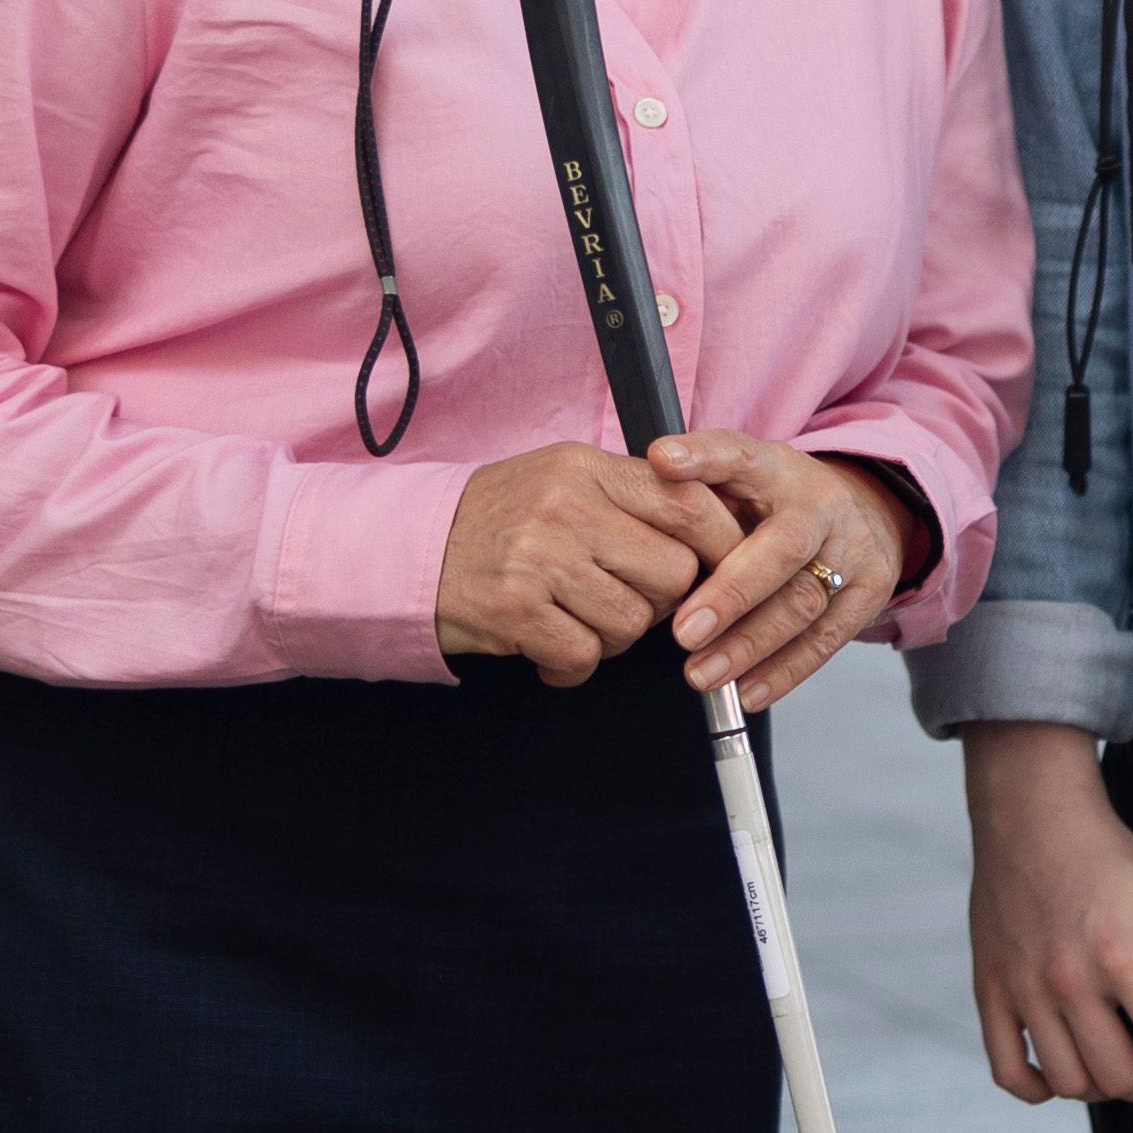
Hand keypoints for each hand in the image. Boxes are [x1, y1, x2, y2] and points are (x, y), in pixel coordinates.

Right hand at [435, 441, 710, 685]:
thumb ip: (630, 494)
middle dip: (662, 601)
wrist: (408, 549)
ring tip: (579, 621)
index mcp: (587, 468)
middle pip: (673, 572)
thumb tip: (712, 521)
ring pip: (633, 622)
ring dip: (614, 637)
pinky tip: (550, 646)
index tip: (724, 569)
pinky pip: (584, 655)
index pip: (689, 503)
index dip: (722, 544)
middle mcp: (566, 508)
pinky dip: (572, 664)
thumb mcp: (562, 480)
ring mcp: (540, 559)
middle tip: (627, 600)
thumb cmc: (496, 519)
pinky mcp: (515, 610)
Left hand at [652, 433, 911, 714]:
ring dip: (748, 645)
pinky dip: (784, 671)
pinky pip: (826, 639)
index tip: (661, 460)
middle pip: (782, 548)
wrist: (863, 514)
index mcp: (776, 466)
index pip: (738, 454)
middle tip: (684, 633)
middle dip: (731, 594)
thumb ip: (696, 498)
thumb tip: (636, 521)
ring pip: (802, 602)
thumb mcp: (740, 484)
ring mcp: (852, 548)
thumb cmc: (777, 506)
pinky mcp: (870, 593)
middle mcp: (819, 503)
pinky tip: (747, 691)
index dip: (701, 457)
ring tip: (701, 674)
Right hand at [965, 722, 1132, 1103]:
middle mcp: (1069, 977)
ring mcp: (1024, 987)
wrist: (1031, 813)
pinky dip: (1037, 1088)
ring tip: (1113, 1058)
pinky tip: (1060, 1070)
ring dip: (1101, 1085)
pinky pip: (1008, 1071)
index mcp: (1122, 952)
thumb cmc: (1104, 854)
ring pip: (1070, 1083)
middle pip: (1120, 1078)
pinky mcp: (990, 989)